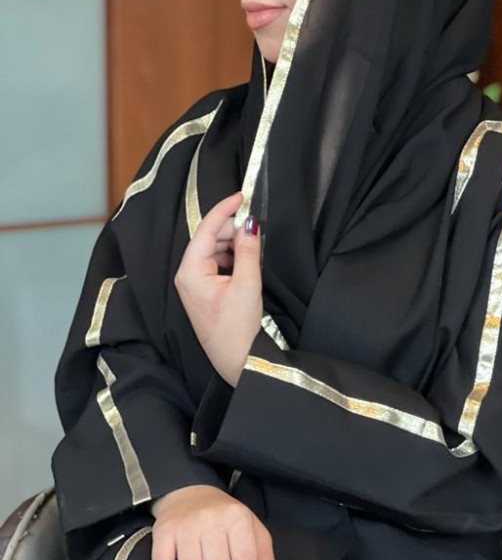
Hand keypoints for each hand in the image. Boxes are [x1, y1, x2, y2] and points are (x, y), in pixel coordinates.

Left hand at [175, 192, 262, 386]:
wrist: (239, 363)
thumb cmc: (238, 330)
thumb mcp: (247, 284)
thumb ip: (248, 250)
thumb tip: (250, 223)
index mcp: (190, 271)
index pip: (205, 229)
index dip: (224, 210)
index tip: (243, 196)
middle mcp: (187, 276)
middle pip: (208, 238)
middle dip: (231, 230)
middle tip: (256, 227)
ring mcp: (195, 285)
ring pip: (215, 251)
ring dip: (234, 245)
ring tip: (254, 248)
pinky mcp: (205, 293)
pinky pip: (218, 265)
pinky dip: (233, 259)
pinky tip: (247, 262)